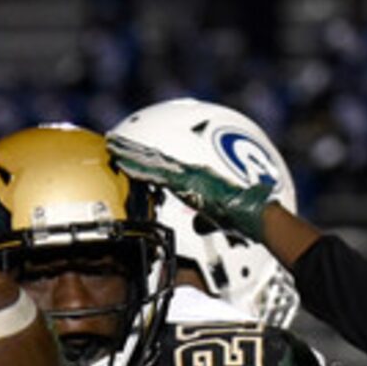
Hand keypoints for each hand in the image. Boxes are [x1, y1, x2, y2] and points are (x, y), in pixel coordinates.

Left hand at [107, 135, 274, 241]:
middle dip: (133, 148)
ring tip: (112, 144)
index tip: (128, 151)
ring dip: (131, 153)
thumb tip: (197, 226)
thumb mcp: (217, 220)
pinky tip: (124, 163)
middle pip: (155, 157)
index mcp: (196, 178)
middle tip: (113, 139)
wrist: (254, 215)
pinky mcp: (188, 181)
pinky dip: (140, 168)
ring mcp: (188, 174)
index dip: (145, 157)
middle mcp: (191, 171)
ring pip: (153, 160)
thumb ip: (204, 221)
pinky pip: (158, 173)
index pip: (165, 166)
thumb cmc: (242, 218)